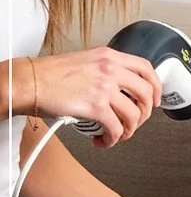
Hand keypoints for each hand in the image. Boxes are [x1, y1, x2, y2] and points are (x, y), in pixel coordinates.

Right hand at [16, 48, 161, 147]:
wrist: (29, 82)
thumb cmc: (51, 74)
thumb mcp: (86, 60)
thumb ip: (107, 69)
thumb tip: (122, 88)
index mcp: (110, 56)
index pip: (146, 68)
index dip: (156, 86)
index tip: (155, 99)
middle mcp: (111, 69)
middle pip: (146, 94)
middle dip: (145, 113)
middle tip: (136, 122)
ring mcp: (105, 87)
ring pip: (134, 114)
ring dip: (129, 130)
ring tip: (118, 134)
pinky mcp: (95, 106)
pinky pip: (116, 128)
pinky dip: (113, 139)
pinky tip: (103, 140)